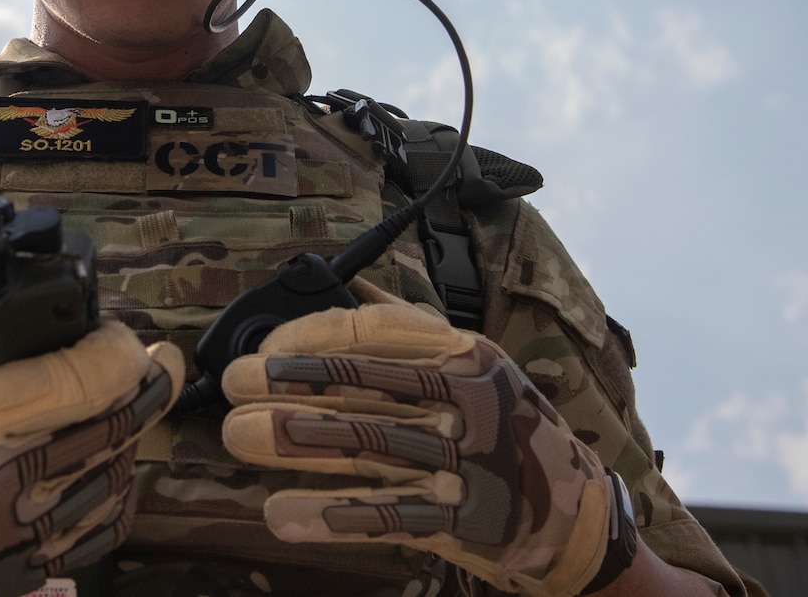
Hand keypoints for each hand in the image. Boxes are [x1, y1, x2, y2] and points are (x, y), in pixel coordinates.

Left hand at [220, 300, 612, 596]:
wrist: (576, 514)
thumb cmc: (512, 427)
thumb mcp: (478, 365)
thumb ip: (411, 328)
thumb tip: (349, 287)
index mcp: (465, 356)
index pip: (377, 334)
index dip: (311, 340)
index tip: (264, 355)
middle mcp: (466, 402)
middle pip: (362, 389)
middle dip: (286, 388)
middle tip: (231, 391)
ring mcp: (465, 463)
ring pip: (366, 447)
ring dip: (294, 442)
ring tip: (238, 438)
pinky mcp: (462, 521)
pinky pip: (387, 517)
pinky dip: (332, 517)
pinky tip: (283, 514)